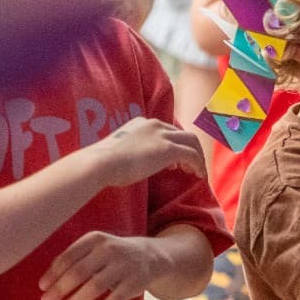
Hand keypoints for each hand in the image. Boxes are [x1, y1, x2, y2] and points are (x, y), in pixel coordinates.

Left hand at [38, 232, 161, 299]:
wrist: (152, 256)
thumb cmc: (112, 255)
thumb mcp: (95, 248)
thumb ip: (74, 258)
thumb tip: (47, 281)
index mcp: (95, 240)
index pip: (68, 257)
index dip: (53, 274)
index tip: (42, 287)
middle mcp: (110, 250)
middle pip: (79, 272)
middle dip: (60, 290)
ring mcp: (124, 267)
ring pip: (95, 287)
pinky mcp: (135, 284)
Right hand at [90, 117, 205, 189]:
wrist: (99, 164)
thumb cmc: (102, 164)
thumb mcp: (117, 152)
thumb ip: (129, 152)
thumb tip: (134, 163)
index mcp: (141, 123)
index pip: (167, 130)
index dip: (174, 145)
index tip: (174, 162)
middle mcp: (155, 125)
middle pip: (183, 134)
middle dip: (190, 149)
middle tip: (191, 167)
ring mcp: (162, 135)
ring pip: (192, 142)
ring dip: (198, 157)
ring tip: (197, 172)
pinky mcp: (169, 149)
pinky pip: (192, 155)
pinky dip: (199, 165)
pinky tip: (199, 176)